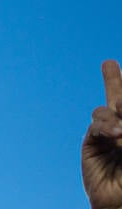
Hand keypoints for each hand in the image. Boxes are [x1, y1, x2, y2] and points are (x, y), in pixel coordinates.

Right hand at [82, 60, 121, 208]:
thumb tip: (118, 104)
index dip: (119, 82)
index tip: (110, 64)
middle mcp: (120, 128)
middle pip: (115, 97)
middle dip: (113, 79)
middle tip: (109, 64)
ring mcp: (105, 136)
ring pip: (105, 111)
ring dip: (116, 115)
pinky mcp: (91, 144)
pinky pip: (96, 126)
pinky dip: (106, 127)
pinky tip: (116, 135)